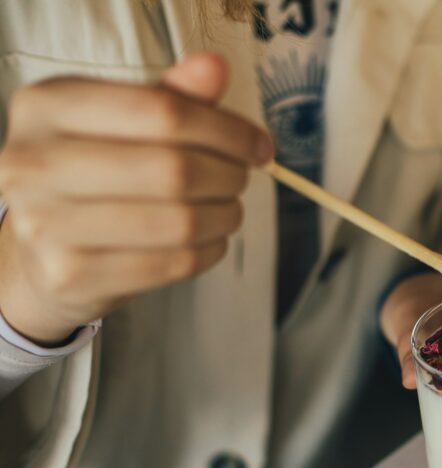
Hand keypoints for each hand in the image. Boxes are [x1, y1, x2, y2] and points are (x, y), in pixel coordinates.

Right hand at [0, 53, 272, 343]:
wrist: (42, 253)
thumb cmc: (91, 177)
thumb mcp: (120, 123)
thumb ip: (170, 97)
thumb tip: (215, 68)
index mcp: (46, 107)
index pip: (163, 112)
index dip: (227, 130)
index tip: (258, 145)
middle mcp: (33, 163)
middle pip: (174, 169)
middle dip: (229, 175)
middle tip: (242, 179)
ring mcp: (45, 224)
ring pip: (179, 221)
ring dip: (224, 216)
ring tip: (228, 209)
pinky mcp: (71, 275)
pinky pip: (172, 264)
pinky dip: (208, 251)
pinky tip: (207, 240)